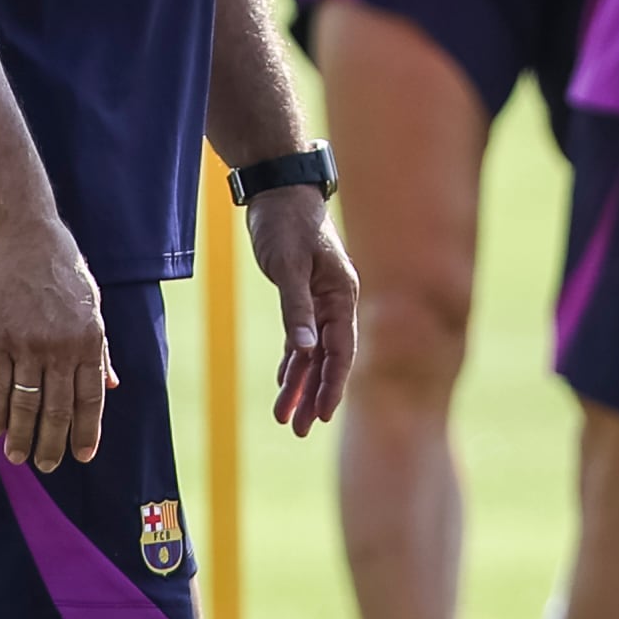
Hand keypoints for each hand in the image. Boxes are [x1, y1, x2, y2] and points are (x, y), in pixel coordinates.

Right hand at [0, 220, 111, 469]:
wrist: (21, 236)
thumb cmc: (60, 269)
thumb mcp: (93, 305)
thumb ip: (101, 349)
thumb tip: (112, 385)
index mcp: (90, 340)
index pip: (91, 399)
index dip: (87, 432)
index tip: (82, 456)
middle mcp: (62, 348)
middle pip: (58, 409)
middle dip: (53, 443)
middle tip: (47, 466)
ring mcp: (28, 344)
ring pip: (26, 403)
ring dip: (22, 436)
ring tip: (18, 457)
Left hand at [245, 184, 356, 432]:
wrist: (278, 190)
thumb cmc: (285, 222)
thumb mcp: (287, 265)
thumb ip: (296, 309)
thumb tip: (305, 352)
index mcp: (340, 295)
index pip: (340, 349)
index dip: (332, 384)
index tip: (320, 415)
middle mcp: (334, 302)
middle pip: (327, 358)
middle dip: (313, 394)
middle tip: (296, 428)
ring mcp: (319, 300)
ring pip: (311, 352)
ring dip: (299, 384)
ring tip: (283, 417)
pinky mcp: (301, 296)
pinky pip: (300, 338)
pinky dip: (293, 361)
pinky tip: (284, 383)